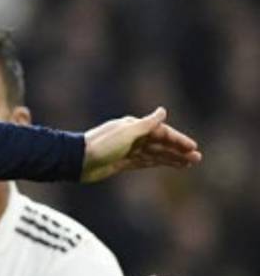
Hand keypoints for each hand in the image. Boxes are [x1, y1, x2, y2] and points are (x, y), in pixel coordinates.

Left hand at [81, 107, 201, 182]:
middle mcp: (132, 136)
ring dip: (172, 157)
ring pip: (155, 153)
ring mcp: (128, 149)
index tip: (193, 148)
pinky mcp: (123, 162)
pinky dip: (159, 162)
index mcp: (133, 126)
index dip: (178, 140)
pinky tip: (171, 165)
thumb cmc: (102, 144)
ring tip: (190, 163)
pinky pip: (146, 161)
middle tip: (198, 158)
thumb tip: (163, 111)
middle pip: (160, 143)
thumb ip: (146, 123)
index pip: (161, 132)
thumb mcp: (126, 132)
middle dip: (179, 149)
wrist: (78, 161)